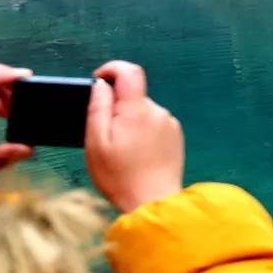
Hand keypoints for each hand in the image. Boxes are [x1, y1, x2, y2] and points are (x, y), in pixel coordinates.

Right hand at [85, 61, 184, 212]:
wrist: (153, 203)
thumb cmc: (120, 176)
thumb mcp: (96, 142)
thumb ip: (98, 108)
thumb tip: (101, 84)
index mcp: (137, 110)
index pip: (129, 71)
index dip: (112, 69)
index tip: (98, 81)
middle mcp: (157, 112)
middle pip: (134, 95)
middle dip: (116, 106)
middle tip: (105, 134)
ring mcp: (169, 124)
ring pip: (143, 111)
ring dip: (130, 121)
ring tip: (122, 150)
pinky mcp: (175, 137)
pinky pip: (154, 125)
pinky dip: (142, 132)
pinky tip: (137, 154)